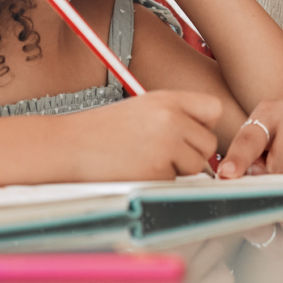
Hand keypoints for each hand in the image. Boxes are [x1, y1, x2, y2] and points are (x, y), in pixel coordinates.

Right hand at [64, 90, 220, 179]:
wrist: (68, 146)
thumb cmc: (103, 130)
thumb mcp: (143, 108)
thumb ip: (175, 115)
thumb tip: (206, 137)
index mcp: (168, 98)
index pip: (214, 108)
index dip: (204, 124)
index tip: (189, 133)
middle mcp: (171, 118)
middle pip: (209, 143)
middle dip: (192, 154)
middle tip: (162, 154)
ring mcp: (166, 145)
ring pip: (195, 167)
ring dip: (176, 170)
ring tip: (145, 160)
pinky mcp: (156, 172)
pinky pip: (174, 183)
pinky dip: (159, 183)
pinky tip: (136, 171)